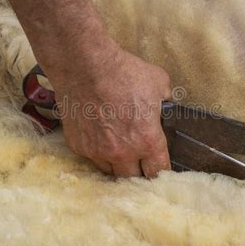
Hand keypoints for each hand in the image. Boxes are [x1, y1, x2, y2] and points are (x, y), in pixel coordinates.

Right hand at [52, 39, 171, 177]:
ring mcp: (98, 151)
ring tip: (118, 150)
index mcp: (147, 141)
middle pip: (134, 179)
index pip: (159, 172)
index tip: (159, 168)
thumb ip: (165, 99)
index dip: (161, 171)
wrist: (85, 66)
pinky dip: (97, 150)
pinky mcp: (78, 145)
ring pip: (110, 171)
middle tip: (139, 161)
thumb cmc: (124, 72)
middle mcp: (123, 153)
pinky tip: (99, 136)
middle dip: (138, 171)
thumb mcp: (158, 82)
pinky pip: (91, 157)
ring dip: (116, 164)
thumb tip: (166, 102)